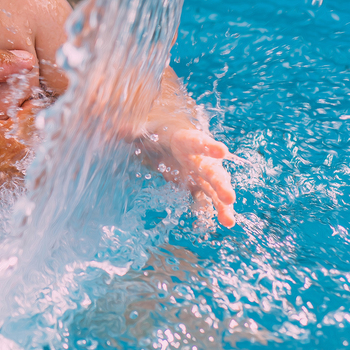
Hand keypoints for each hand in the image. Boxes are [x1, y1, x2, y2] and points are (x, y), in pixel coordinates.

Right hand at [0, 47, 38, 197]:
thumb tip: (25, 57)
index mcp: (8, 142)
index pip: (45, 112)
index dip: (31, 94)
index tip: (12, 88)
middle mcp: (10, 172)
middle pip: (42, 136)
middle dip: (26, 117)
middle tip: (1, 103)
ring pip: (28, 157)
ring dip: (17, 138)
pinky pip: (10, 173)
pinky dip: (2, 157)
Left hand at [133, 69, 235, 227]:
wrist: (169, 135)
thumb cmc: (159, 129)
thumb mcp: (145, 127)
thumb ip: (134, 130)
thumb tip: (119, 130)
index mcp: (186, 140)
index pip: (198, 142)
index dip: (209, 146)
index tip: (223, 151)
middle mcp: (198, 157)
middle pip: (211, 170)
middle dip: (221, 184)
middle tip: (230, 197)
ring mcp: (200, 173)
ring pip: (214, 188)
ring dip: (222, 203)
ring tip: (229, 220)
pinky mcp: (198, 184)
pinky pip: (207, 199)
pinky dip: (215, 210)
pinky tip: (226, 222)